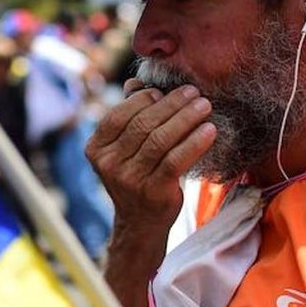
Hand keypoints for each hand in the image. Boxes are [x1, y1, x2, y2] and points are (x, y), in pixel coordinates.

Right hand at [85, 79, 215, 236]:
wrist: (141, 223)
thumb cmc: (136, 177)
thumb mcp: (125, 149)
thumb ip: (129, 117)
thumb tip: (136, 83)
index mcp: (96, 149)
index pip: (120, 114)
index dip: (144, 99)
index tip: (164, 91)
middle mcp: (109, 164)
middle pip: (143, 124)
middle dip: (171, 104)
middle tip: (193, 92)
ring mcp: (129, 180)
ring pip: (161, 139)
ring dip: (186, 118)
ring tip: (204, 106)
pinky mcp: (153, 191)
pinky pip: (176, 159)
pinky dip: (195, 142)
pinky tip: (209, 131)